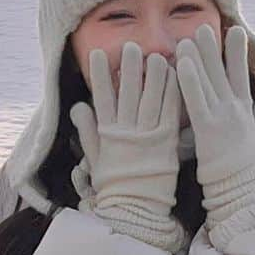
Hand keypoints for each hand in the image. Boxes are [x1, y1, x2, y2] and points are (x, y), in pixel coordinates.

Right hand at [69, 40, 181, 238]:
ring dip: (154, 75)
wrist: (136, 209)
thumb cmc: (114, 185)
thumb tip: (77, 106)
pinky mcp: (168, 141)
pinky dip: (173, 93)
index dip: (101, 75)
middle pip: (129, 92)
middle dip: (129, 68)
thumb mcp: (95, 158)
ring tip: (156, 54)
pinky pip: (171, 112)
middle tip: (131, 46)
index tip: (98, 53)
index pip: (102, 97)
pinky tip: (177, 76)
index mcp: (108, 133)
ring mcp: (148, 135)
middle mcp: (128, 130)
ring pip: (151, 98)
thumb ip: (86, 131)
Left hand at [175, 23, 254, 190]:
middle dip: (214, 49)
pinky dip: (190, 81)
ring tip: (190, 37)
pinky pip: (196, 100)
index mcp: (244, 108)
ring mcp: (221, 117)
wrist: (241, 187)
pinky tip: (182, 64)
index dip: (237, 52)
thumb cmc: (246, 163)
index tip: (235, 30)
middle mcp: (234, 108)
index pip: (240, 74)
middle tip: (205, 26)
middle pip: (222, 72)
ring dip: (199, 58)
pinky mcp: (206, 129)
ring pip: (208, 82)